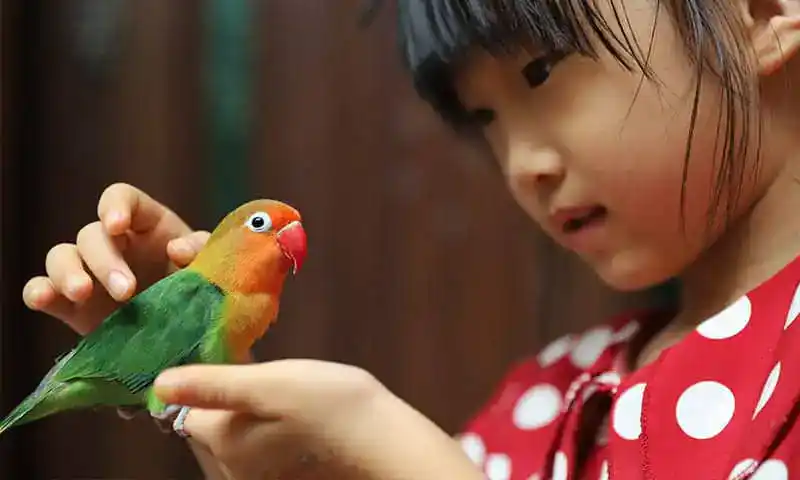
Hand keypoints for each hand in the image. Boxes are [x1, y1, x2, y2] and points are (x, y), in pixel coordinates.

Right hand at [22, 183, 208, 334]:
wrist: (193, 336)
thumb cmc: (204, 293)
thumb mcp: (211, 269)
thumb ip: (202, 252)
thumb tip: (176, 248)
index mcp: (148, 225)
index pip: (122, 199)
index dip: (115, 206)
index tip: (116, 224)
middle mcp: (114, 244)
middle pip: (92, 235)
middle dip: (105, 261)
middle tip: (126, 291)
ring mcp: (89, 274)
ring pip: (61, 256)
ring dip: (68, 272)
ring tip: (83, 294)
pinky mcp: (73, 306)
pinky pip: (42, 289)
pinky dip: (38, 292)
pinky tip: (43, 299)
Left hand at [153, 360, 483, 479]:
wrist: (385, 447)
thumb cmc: (331, 407)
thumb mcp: (271, 383)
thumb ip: (213, 384)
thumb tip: (158, 382)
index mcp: (221, 440)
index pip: (181, 406)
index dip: (200, 375)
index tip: (222, 352)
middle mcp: (228, 469)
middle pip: (202, 426)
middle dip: (216, 397)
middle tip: (249, 366)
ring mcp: (254, 479)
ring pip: (228, 439)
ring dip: (237, 413)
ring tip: (268, 390)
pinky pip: (252, 452)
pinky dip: (258, 431)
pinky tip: (285, 417)